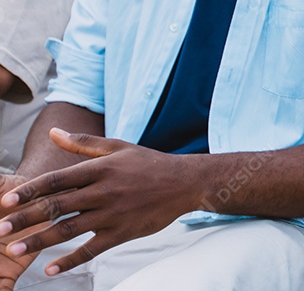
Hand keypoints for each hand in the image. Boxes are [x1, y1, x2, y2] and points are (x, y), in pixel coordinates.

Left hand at [0, 129, 198, 276]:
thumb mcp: (118, 147)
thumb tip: (54, 133)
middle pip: (58, 206)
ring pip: (69, 230)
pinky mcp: (122, 232)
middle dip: (26, 218)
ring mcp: (113, 214)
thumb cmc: (149, 163)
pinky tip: (51, 270)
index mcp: (101, 168)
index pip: (58, 179)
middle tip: (0, 229)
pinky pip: (91, 249)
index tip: (6, 201)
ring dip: (40, 241)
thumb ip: (83, 144)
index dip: (30, 190)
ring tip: (15, 249)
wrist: (185, 182)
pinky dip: (70, 261)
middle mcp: (104, 191)